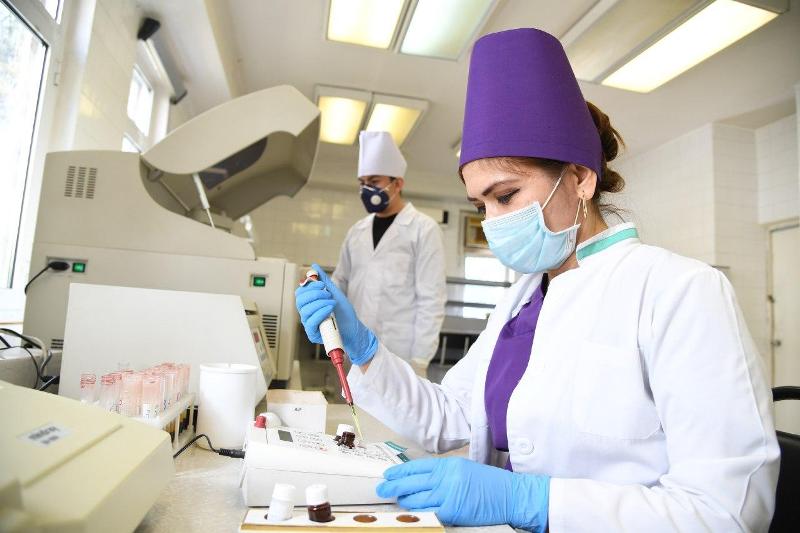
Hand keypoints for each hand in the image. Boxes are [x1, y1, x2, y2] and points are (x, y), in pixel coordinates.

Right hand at [294, 264, 377, 364]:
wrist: (353, 328)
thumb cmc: (343, 312)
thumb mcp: (334, 293)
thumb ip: (323, 280)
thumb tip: (314, 266)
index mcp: (309, 303)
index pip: (300, 293)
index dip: (309, 286)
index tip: (322, 284)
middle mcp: (306, 313)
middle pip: (300, 300)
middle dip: (314, 294)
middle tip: (328, 294)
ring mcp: (309, 324)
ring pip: (305, 310)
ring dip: (320, 303)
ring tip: (332, 303)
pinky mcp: (313, 334)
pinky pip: (310, 322)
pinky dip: (320, 313)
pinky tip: (329, 310)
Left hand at [376, 457, 548, 531]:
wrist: (511, 495)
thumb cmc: (490, 484)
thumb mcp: (464, 470)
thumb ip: (443, 473)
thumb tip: (422, 480)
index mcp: (448, 464)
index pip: (416, 467)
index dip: (399, 472)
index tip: (387, 475)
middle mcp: (445, 477)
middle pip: (411, 482)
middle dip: (393, 486)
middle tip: (381, 489)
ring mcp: (448, 494)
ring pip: (416, 499)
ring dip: (403, 501)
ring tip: (395, 501)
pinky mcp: (452, 511)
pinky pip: (428, 513)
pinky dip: (417, 514)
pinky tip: (409, 514)